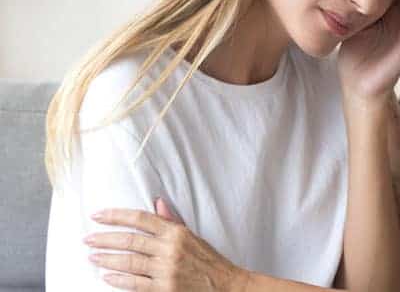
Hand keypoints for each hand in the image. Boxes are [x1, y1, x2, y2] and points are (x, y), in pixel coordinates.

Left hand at [84, 202, 249, 291]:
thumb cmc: (208, 260)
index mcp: (176, 232)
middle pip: (130, 240)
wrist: (225, 285)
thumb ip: (171, 221)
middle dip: (105, 238)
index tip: (98, 215)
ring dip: (107, 259)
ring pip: (129, 262)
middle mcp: (170, 249)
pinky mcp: (163, 289)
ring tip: (92, 256)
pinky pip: (135, 284)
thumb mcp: (192, 236)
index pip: (141, 219)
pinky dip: (118, 279)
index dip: (117, 216)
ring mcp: (166, 270)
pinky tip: (106, 275)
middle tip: (87, 238)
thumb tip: (157, 202)